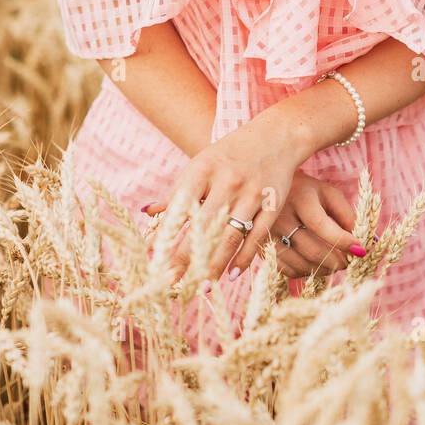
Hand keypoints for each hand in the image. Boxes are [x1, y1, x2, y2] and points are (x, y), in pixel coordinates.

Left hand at [157, 113, 303, 283]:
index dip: (167, 234)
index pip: (181, 207)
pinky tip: (232, 275)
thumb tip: (148, 213)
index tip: (154, 259)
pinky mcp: (273, 204)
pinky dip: (245, 257)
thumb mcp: (201, 164)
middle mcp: (228, 181)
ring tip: (201, 288)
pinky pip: (257, 236)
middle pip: (204, 227)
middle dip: (187, 258)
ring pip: (231, 235)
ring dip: (215, 264)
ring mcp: (252, 193)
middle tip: (172, 284)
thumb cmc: (230, 154)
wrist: (276, 136)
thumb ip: (177, 191)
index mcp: (204, 169)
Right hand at [268, 173, 359, 278]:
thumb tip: (366, 241)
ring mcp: (267, 234)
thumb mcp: (327, 193)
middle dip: (337, 261)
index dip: (343, 241)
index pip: (322, 226)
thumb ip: (346, 215)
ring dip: (323, 270)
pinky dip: (305, 272)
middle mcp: (280, 216)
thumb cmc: (306, 191)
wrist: (268, 189)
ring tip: (335, 264)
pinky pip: (286, 270)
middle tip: (349, 262)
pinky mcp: (261, 247)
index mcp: (299, 198)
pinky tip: (315, 265)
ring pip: (299, 264)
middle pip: (312, 250)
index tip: (361, 250)